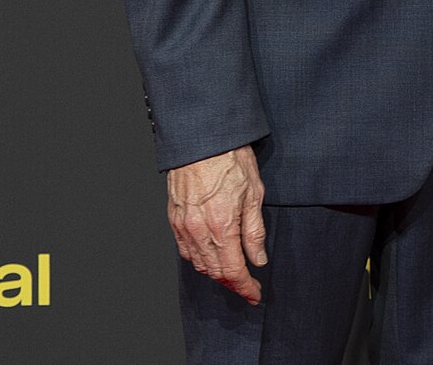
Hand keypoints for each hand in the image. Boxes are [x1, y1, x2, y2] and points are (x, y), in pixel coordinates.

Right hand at [167, 145, 267, 303]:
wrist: (202, 139)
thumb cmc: (231, 159)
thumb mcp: (254, 193)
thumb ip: (254, 231)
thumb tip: (257, 259)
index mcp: (221, 226)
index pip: (232, 271)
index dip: (245, 287)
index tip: (255, 294)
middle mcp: (198, 231)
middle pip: (214, 272)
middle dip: (232, 283)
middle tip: (248, 285)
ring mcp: (183, 226)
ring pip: (198, 263)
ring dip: (215, 273)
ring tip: (233, 272)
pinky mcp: (174, 219)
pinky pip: (185, 250)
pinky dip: (198, 259)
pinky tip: (210, 256)